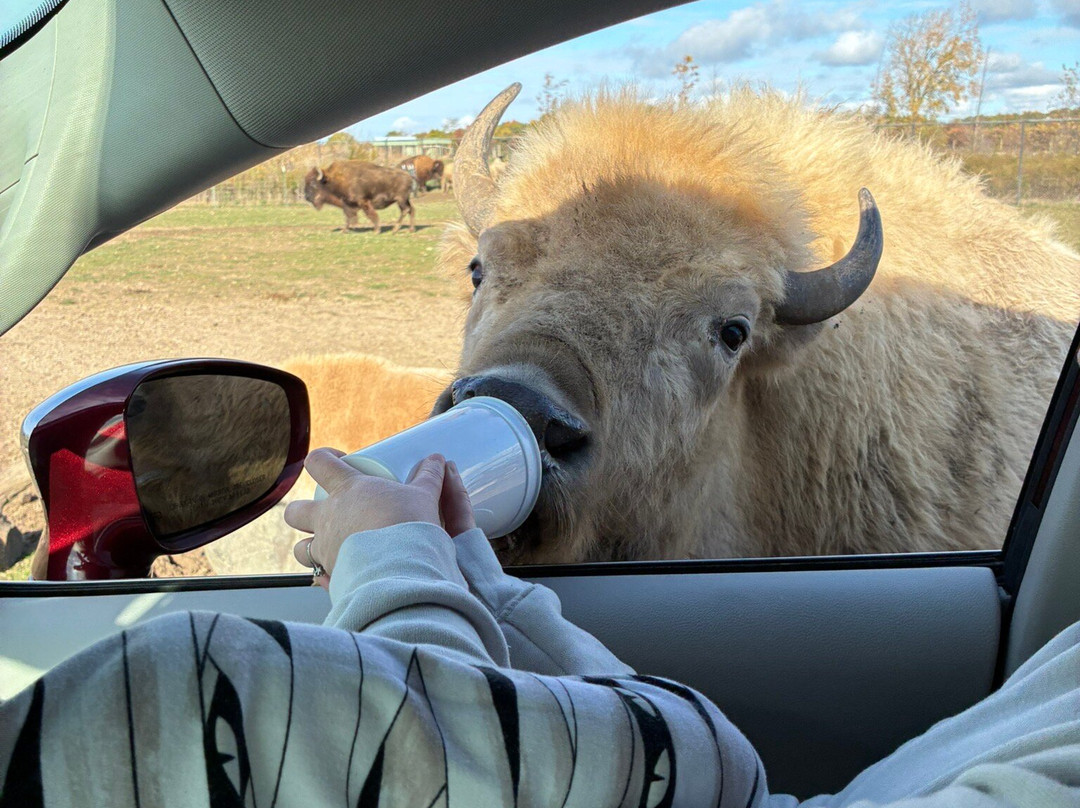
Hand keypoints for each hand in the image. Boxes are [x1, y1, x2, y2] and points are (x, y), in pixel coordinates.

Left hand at [285, 448, 475, 588]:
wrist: (402, 568)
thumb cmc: (409, 525)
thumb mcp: (424, 495)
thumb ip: (428, 477)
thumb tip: (436, 461)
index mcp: (346, 490)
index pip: (319, 463)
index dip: (324, 459)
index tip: (338, 462)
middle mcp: (327, 518)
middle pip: (295, 510)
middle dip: (303, 511)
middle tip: (325, 512)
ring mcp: (325, 549)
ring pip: (300, 549)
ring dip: (310, 548)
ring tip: (330, 548)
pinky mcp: (331, 576)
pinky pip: (318, 577)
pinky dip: (326, 576)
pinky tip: (341, 574)